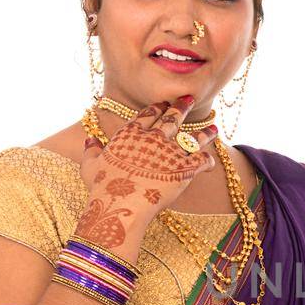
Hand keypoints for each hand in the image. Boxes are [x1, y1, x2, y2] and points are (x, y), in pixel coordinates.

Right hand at [73, 95, 217, 247]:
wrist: (121, 204)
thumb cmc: (102, 188)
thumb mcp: (90, 167)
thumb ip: (91, 151)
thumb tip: (90, 140)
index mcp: (131, 134)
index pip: (148, 114)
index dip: (157, 107)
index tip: (163, 103)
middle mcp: (153, 138)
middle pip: (172, 118)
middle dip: (182, 107)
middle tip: (189, 99)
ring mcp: (171, 151)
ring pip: (192, 137)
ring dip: (204, 132)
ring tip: (214, 127)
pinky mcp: (185, 168)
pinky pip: (202, 160)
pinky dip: (208, 160)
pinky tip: (210, 160)